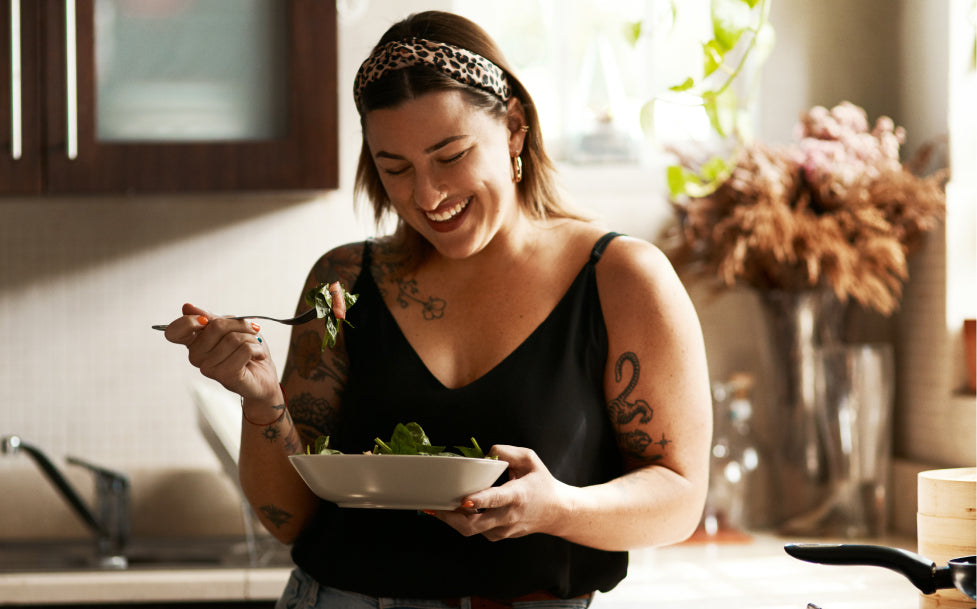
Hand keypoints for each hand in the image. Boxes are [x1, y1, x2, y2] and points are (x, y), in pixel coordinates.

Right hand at [163, 303, 278, 401]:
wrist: (263, 376)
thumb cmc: (246, 350)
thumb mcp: (230, 327)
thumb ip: (210, 318)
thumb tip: (187, 307)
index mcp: (193, 343)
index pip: (174, 331)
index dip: (188, 321)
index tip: (206, 320)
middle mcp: (196, 357)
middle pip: (216, 326)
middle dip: (240, 325)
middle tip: (251, 331)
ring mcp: (208, 368)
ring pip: (233, 338)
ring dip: (251, 338)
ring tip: (254, 346)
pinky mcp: (225, 375)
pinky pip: (244, 349)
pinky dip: (257, 348)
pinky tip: (258, 355)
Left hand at [430, 445, 573, 541]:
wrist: (557, 512)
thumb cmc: (542, 483)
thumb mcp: (530, 460)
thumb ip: (508, 452)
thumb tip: (487, 452)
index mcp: (517, 495)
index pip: (496, 500)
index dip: (479, 500)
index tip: (464, 500)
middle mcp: (509, 516)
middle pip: (474, 525)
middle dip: (450, 517)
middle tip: (433, 506)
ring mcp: (503, 530)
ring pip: (471, 530)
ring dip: (452, 520)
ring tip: (437, 507)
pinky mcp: (499, 536)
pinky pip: (476, 531)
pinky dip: (463, 521)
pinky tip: (455, 510)